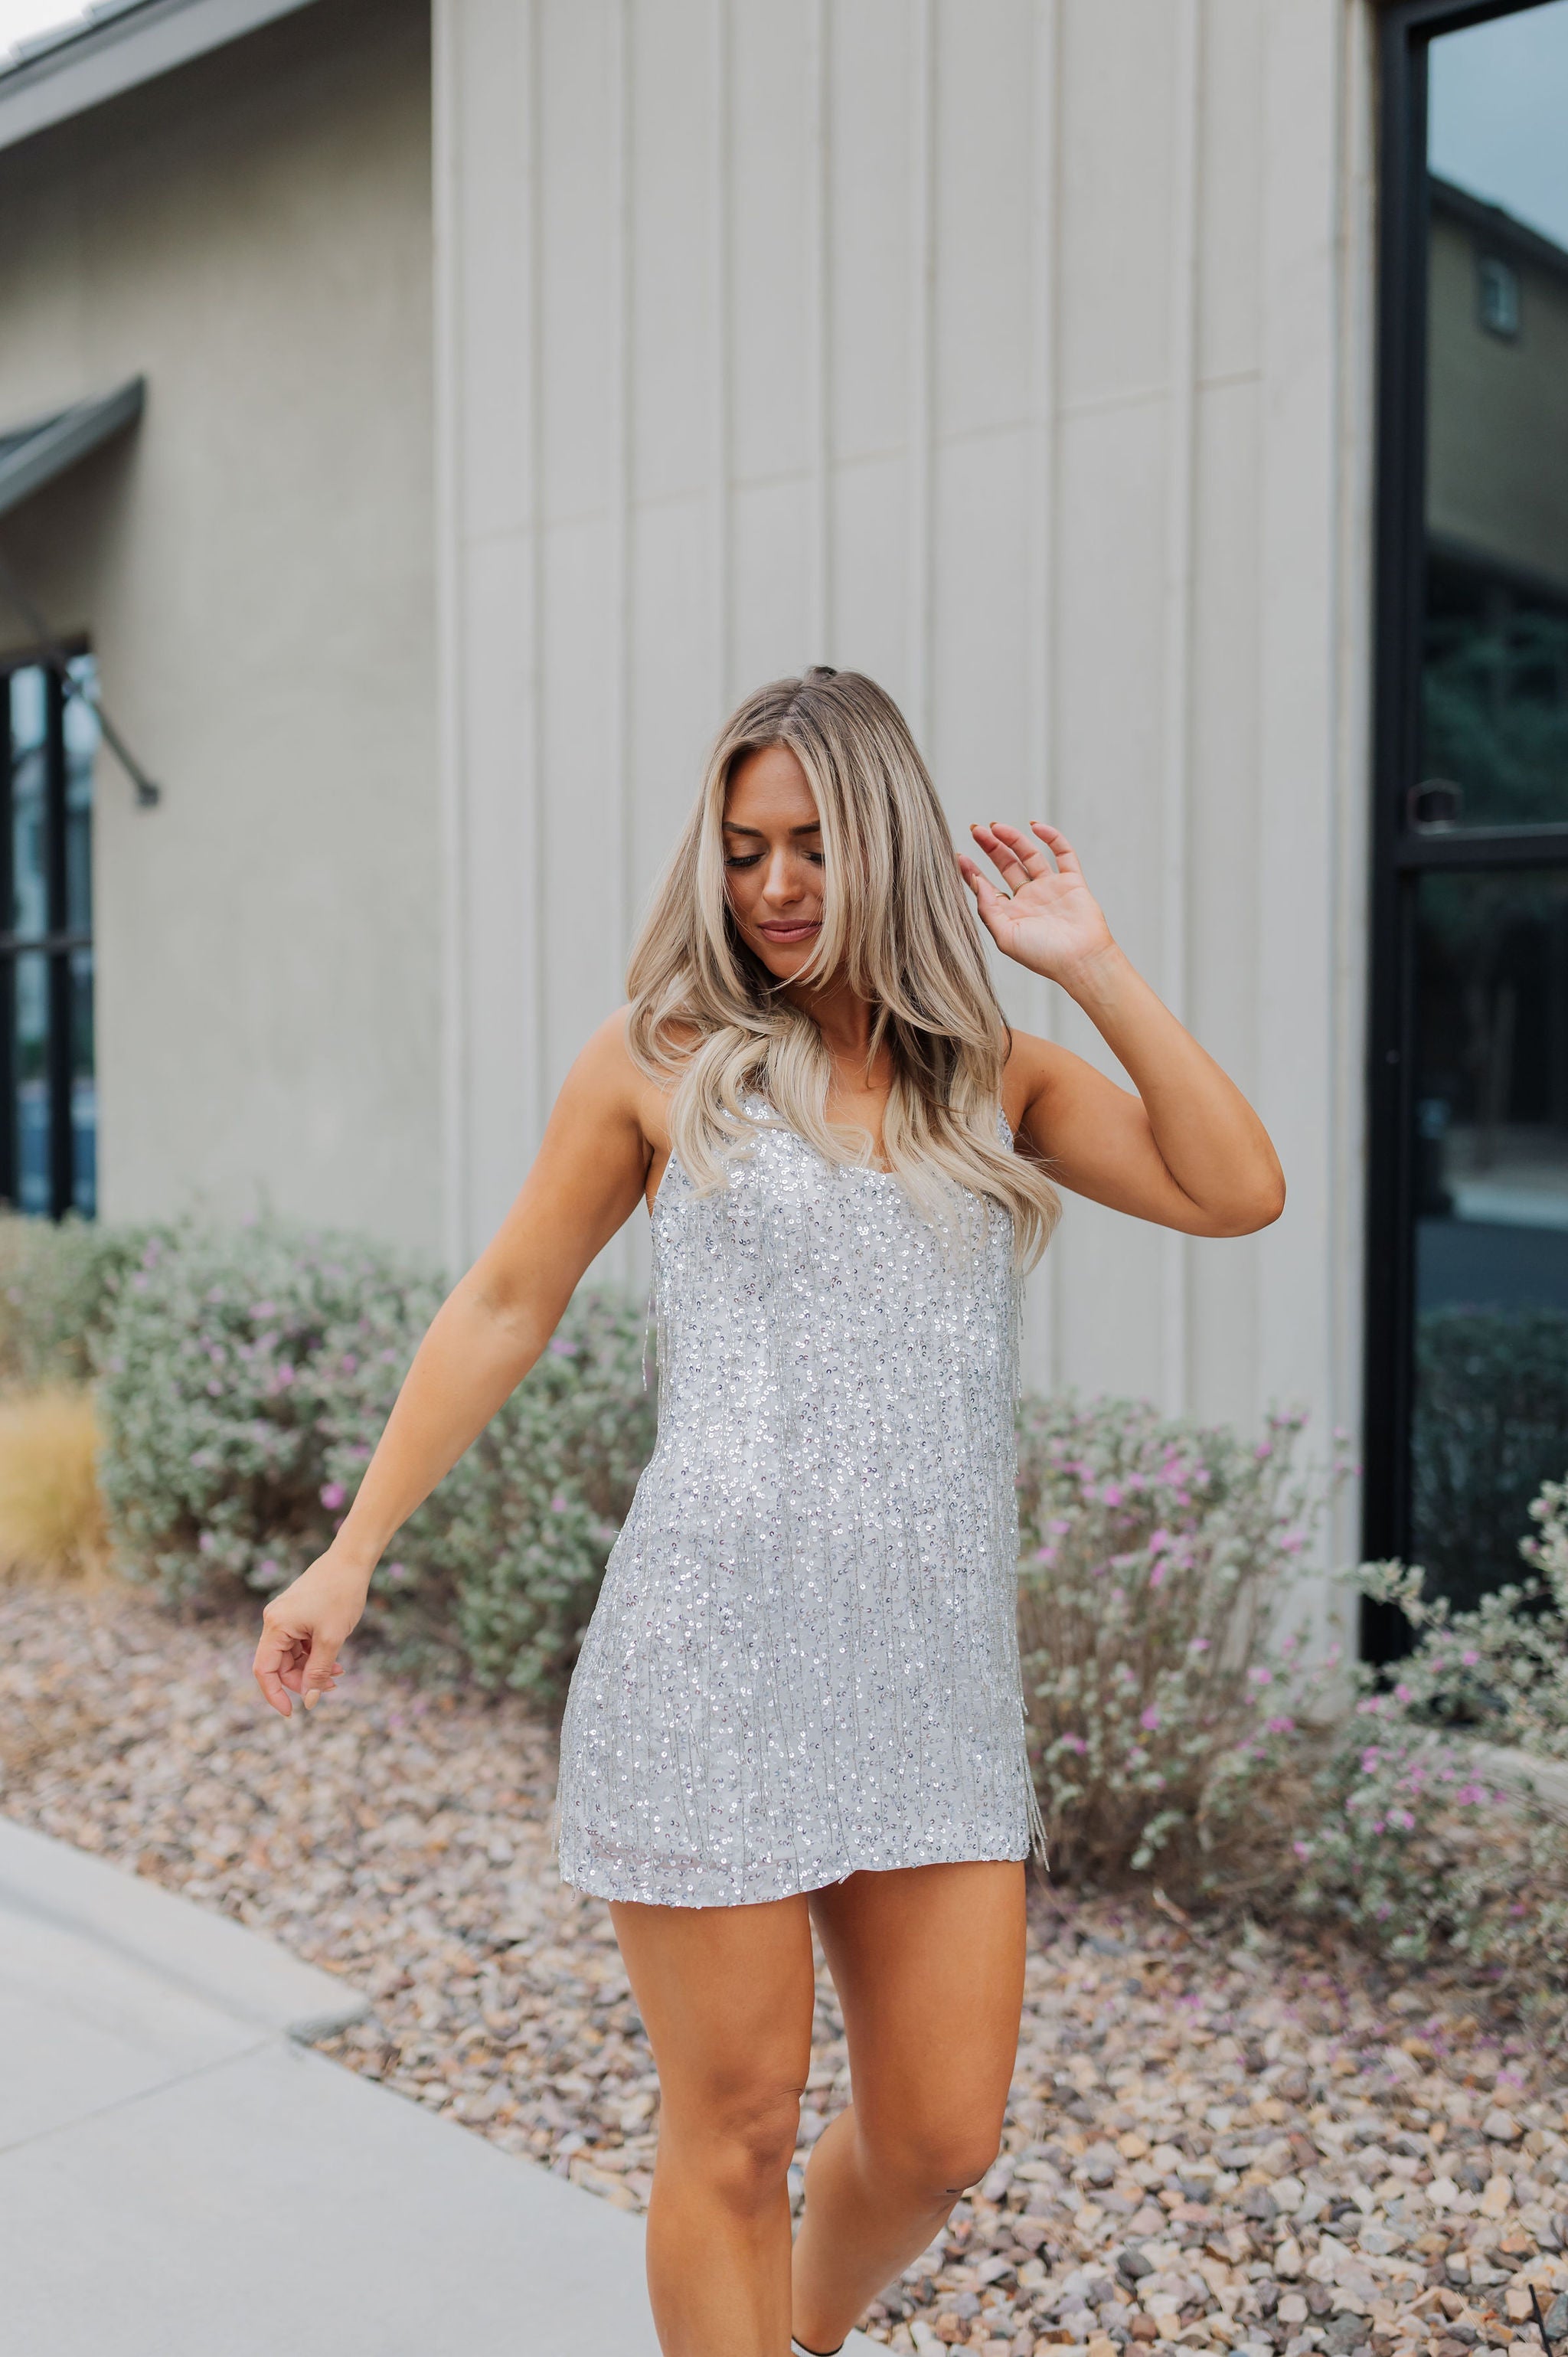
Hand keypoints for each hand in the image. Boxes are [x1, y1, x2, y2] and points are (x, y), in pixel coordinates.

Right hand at [252, 1549, 368, 1716]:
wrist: (351, 1559)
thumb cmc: (341, 1594)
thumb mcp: (331, 1638)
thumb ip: (318, 1671)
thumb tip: (309, 1702)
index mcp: (276, 1626)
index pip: (264, 1671)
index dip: (275, 1695)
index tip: (291, 1713)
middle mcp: (275, 1621)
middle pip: (280, 1665)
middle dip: (303, 1680)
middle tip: (331, 1686)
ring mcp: (285, 1617)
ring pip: (292, 1656)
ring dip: (312, 1668)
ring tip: (338, 1674)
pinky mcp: (296, 1614)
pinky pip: (300, 1643)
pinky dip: (315, 1654)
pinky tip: (335, 1661)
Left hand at [957, 821, 1115, 986]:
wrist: (1080, 960)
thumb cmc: (1043, 955)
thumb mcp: (1005, 936)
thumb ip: (987, 908)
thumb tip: (975, 880)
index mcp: (1012, 913)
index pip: (988, 886)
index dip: (972, 871)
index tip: (959, 856)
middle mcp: (1030, 898)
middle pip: (1006, 865)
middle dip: (990, 847)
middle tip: (976, 829)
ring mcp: (1051, 888)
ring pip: (1030, 855)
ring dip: (1013, 839)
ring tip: (996, 826)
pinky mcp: (1072, 882)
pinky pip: (1063, 853)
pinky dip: (1051, 837)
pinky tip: (1035, 826)